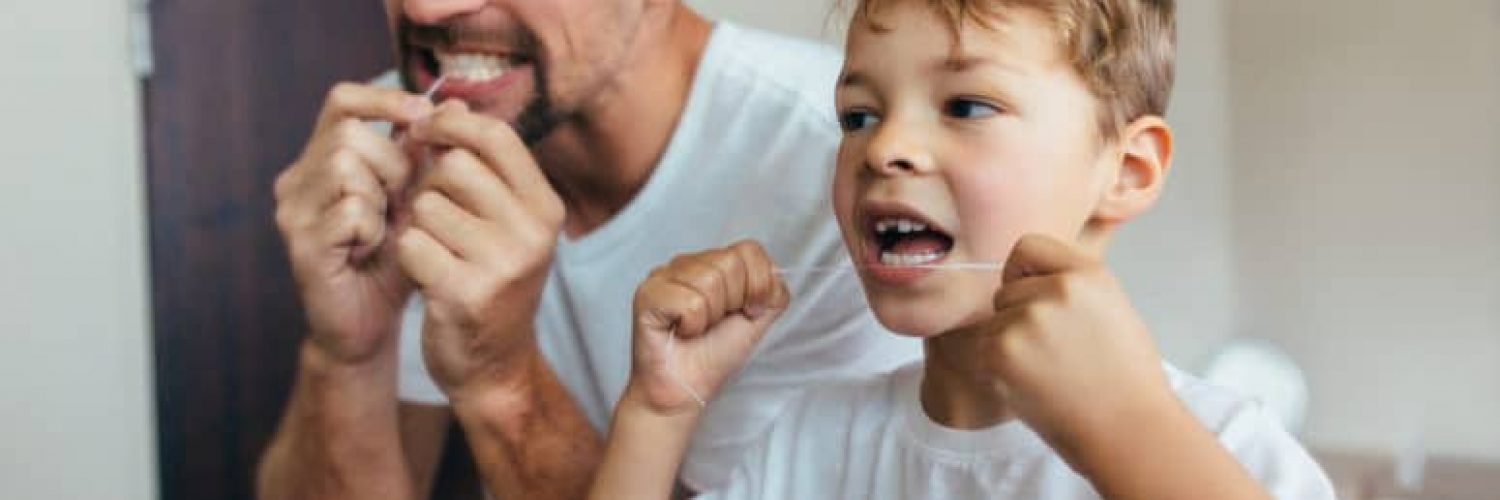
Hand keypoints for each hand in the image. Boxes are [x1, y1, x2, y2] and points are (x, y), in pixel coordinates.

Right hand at [273, 83, 432, 362]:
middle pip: (349, 134)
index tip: (422, 114)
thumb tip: (456, 103)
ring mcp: (293, 211)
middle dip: (392, 163)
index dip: (383, 99)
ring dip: (381, 196)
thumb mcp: (416, 201)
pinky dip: (372, 228)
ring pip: (345, 165)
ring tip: (385, 228)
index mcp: (321, 160)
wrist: (368, 327)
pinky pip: (349, 210)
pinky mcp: (300, 244)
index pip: (342, 101)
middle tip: (403, 201)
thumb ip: (427, 156)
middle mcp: (297, 180)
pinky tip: (371, 249)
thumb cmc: (394, 261)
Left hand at [395, 101, 566, 399]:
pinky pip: (411, 244)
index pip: (496, 136)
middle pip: (454, 167)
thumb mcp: (500, 220)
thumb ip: (478, 164)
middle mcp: (533, 232)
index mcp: (545, 207)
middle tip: (431, 215)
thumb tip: (447, 102)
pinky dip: (406, 257)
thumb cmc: (489, 281)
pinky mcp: (465, 293)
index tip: (425, 133)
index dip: (451, 126)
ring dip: (416, 225)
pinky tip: (424, 276)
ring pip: (426, 206)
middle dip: (429, 185)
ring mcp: (502, 264)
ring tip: (434, 251)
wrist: (494, 367)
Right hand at [627, 241, 789, 414]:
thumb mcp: (757, 319)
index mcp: (712, 263)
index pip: (749, 250)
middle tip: (713, 323)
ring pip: (710, 281)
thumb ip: (772, 291)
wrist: (685, 391)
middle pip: (730, 263)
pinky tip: (680, 332)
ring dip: (710, 317)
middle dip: (732, 303)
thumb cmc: (713, 356)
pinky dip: (692, 326)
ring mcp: (663, 275)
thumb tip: (775, 273)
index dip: (756, 286)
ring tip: (695, 329)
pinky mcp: (647, 294)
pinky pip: (690, 302)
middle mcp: (686, 263)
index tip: (745, 312)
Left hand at [940, 234, 1177, 451]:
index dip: (1024, 273)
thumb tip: (1029, 277)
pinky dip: (1000, 370)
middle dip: (1019, 316)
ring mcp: (1026, 321)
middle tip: (1054, 351)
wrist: (1128, 429)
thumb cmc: (1125, 377)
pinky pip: (985, 351)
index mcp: (1086, 274)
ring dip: (1010, 346)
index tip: (1032, 296)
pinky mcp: (1001, 353)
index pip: (1027, 247)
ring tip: (1049, 371)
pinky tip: (1035, 385)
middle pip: (1006, 290)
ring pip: (995, 323)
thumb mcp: (1111, 307)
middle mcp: (1055, 290)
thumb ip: (1071, 285)